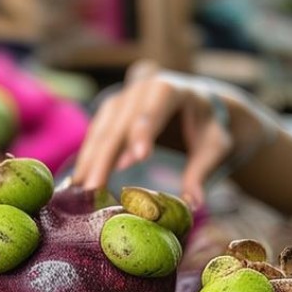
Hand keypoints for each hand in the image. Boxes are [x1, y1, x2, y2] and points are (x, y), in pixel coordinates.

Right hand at [71, 61, 238, 208]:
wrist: (196, 105)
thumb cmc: (206, 126)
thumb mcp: (213, 145)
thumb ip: (202, 170)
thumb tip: (194, 204)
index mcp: (170, 89)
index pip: (155, 107)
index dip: (145, 130)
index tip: (138, 158)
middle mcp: (140, 88)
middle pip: (120, 123)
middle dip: (106, 157)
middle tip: (95, 188)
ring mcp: (122, 99)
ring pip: (102, 129)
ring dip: (89, 160)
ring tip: (79, 190)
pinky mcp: (110, 113)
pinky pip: (96, 135)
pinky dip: (86, 157)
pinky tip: (77, 181)